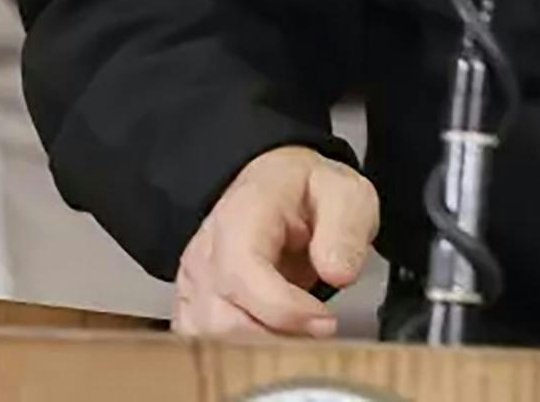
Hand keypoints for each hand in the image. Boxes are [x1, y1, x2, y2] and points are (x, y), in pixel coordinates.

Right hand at [172, 146, 376, 339]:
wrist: (276, 187)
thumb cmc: (307, 192)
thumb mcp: (345, 193)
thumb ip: (346, 229)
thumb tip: (338, 273)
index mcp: (242, 215)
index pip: (242, 273)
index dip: (283, 309)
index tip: (325, 321)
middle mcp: (206, 252)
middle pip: (221, 320)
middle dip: (277, 338)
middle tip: (321, 334)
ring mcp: (193, 282)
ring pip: (211, 341)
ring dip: (261, 350)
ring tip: (303, 336)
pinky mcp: (193, 307)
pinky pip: (206, 347)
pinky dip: (243, 353)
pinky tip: (278, 340)